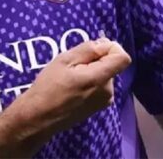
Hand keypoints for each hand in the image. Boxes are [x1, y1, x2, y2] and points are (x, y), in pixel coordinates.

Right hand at [16, 38, 131, 137]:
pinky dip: (90, 81)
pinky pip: (100, 85)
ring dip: (91, 70)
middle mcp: (107, 91)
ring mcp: (104, 101)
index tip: (94, 49)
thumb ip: (88, 49)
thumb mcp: (64, 60)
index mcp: (99, 79)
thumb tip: (105, 44)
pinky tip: (73, 87)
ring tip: (70, 77)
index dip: (111, 48)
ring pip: (104, 74)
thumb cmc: (48, 87)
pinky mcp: (99, 107)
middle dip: (95, 60)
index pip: (123, 58)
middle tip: (73, 66)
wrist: (39, 117)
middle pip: (111, 64)